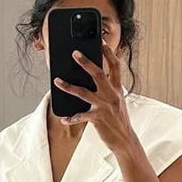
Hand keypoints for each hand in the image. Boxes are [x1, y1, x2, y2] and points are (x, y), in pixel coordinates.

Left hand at [53, 40, 136, 155]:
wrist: (125, 140)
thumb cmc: (119, 119)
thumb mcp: (117, 101)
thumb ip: (109, 89)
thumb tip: (96, 77)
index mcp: (117, 89)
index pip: (115, 66)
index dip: (109, 53)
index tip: (101, 41)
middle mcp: (111, 95)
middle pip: (98, 74)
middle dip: (85, 62)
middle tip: (74, 53)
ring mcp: (104, 106)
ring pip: (83, 93)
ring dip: (68, 86)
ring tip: (57, 81)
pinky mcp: (98, 119)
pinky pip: (81, 116)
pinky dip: (71, 118)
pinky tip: (63, 119)